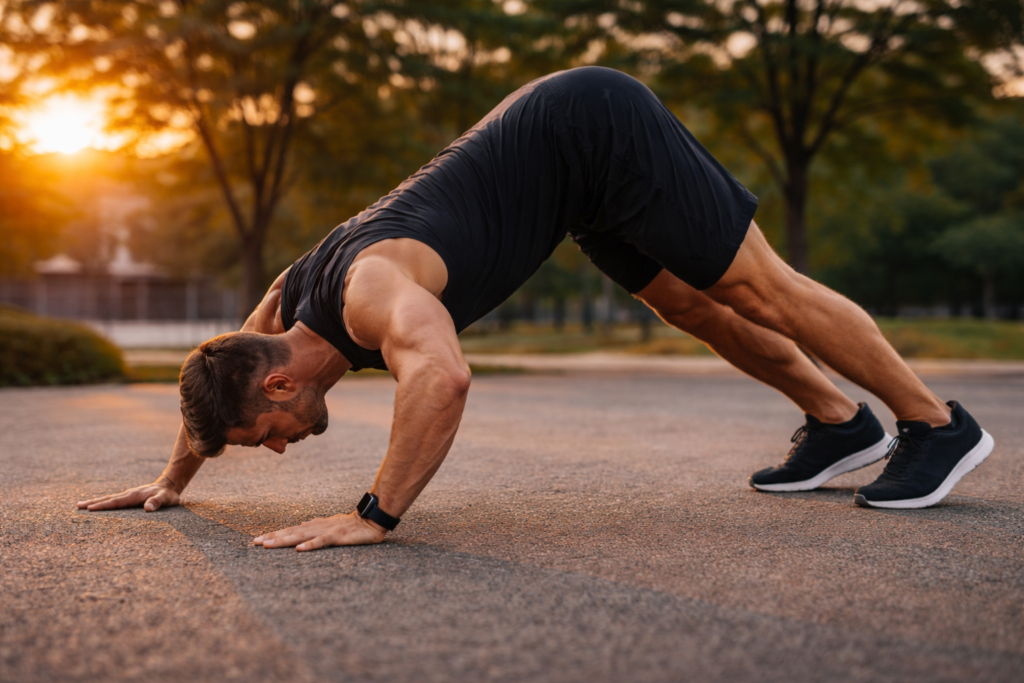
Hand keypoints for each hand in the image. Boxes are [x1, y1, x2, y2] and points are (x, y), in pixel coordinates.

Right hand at [76, 481, 180, 511]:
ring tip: (81, 505)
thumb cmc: (168, 494)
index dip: (103, 505)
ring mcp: (128, 495)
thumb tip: (148, 508)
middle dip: (93, 503)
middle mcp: (128, 494)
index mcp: (134, 496)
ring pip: (109, 499)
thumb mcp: (166, 498)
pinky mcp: (129, 498)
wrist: (170, 485)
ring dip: (95, 502)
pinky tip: (98, 506)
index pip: (116, 502)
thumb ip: (158, 502)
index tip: (90, 508)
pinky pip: (114, 500)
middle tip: (77, 506)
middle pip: (108, 499)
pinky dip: (103, 502)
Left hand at [254, 512, 385, 550]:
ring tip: (268, 545)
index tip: (258, 539)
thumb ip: (315, 527)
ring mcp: (326, 531)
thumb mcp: (330, 526)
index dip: (275, 534)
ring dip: (284, 540)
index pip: (291, 530)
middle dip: (273, 538)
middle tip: (255, 543)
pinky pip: (322, 541)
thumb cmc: (351, 525)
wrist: (371, 520)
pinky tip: (300, 549)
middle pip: (291, 532)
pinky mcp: (337, 536)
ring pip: (301, 536)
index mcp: (315, 526)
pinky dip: (310, 545)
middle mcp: (317, 527)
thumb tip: (300, 525)